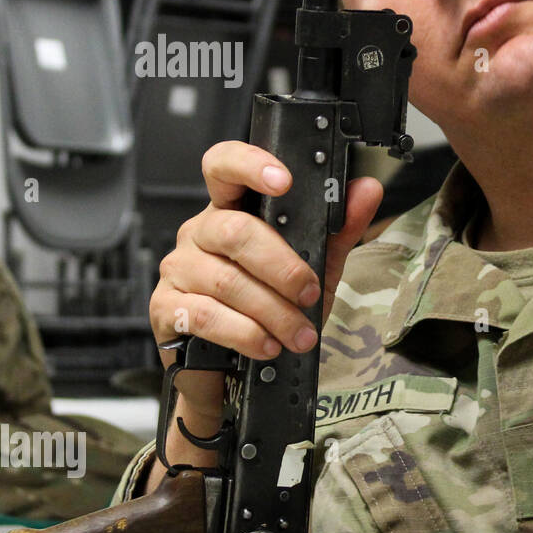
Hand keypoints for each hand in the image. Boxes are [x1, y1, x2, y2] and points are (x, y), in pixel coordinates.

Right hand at [149, 141, 382, 414]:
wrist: (235, 367)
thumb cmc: (272, 307)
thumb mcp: (315, 267)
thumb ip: (339, 229)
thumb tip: (366, 189)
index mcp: (233, 210)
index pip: (224, 167)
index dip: (250, 165)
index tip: (284, 182)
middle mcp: (200, 232)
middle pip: (236, 232)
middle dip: (284, 268)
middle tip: (310, 294)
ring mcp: (178, 268)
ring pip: (226, 280)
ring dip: (273, 312)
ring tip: (299, 334)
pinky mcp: (165, 308)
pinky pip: (206, 316)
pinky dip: (246, 333)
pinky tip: (267, 345)